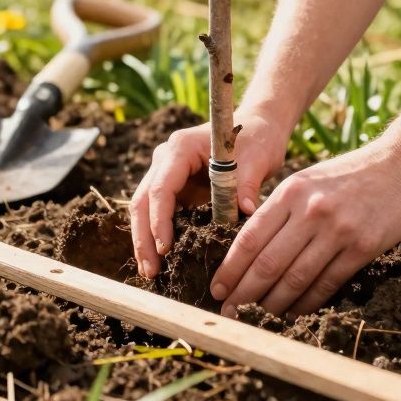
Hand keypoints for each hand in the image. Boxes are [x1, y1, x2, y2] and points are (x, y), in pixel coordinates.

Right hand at [130, 112, 289, 278]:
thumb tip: (247, 211)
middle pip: (143, 201)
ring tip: (150, 272)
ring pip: (144, 209)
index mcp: (181, 148)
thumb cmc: (256, 139)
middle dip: (144, 237)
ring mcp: (167, 174)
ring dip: (146, 241)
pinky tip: (161, 261)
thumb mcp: (257, 158)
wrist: (257, 128)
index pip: (161, 188)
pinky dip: (157, 236)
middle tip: (150, 270)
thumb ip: (248, 183)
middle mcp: (166, 159)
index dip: (160, 220)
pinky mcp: (175, 189)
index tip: (166, 248)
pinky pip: (160, 214)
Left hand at [208, 142, 400, 317]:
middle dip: (244, 293)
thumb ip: (281, 210)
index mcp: (290, 192)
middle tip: (230, 312)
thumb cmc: (350, 174)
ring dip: (272, 305)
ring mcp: (337, 230)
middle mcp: (310, 211)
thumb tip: (252, 250)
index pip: (250, 238)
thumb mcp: (308, 180)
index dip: (230, 269)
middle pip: (267, 263)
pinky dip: (306, 302)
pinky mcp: (361, 247)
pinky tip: (293, 312)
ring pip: (295, 279)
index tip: (217, 288)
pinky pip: (326, 283)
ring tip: (257, 318)